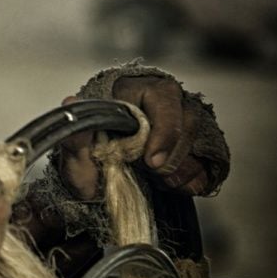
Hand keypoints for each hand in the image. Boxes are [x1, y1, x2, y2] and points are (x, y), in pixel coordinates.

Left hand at [60, 76, 211, 199]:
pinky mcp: (194, 149)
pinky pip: (206, 166)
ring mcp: (181, 125)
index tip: (151, 161)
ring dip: (178, 169)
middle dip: (172, 154)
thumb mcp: (74, 156)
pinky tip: (166, 185)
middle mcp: (162, 102)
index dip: (163, 131)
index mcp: (131, 91)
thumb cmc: (87, 163)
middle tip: (150, 172)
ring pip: (199, 143)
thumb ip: (74, 135)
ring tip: (152, 179)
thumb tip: (71, 102)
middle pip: (188, 120)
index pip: (162, 97)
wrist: (97, 186)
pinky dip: (189, 182)